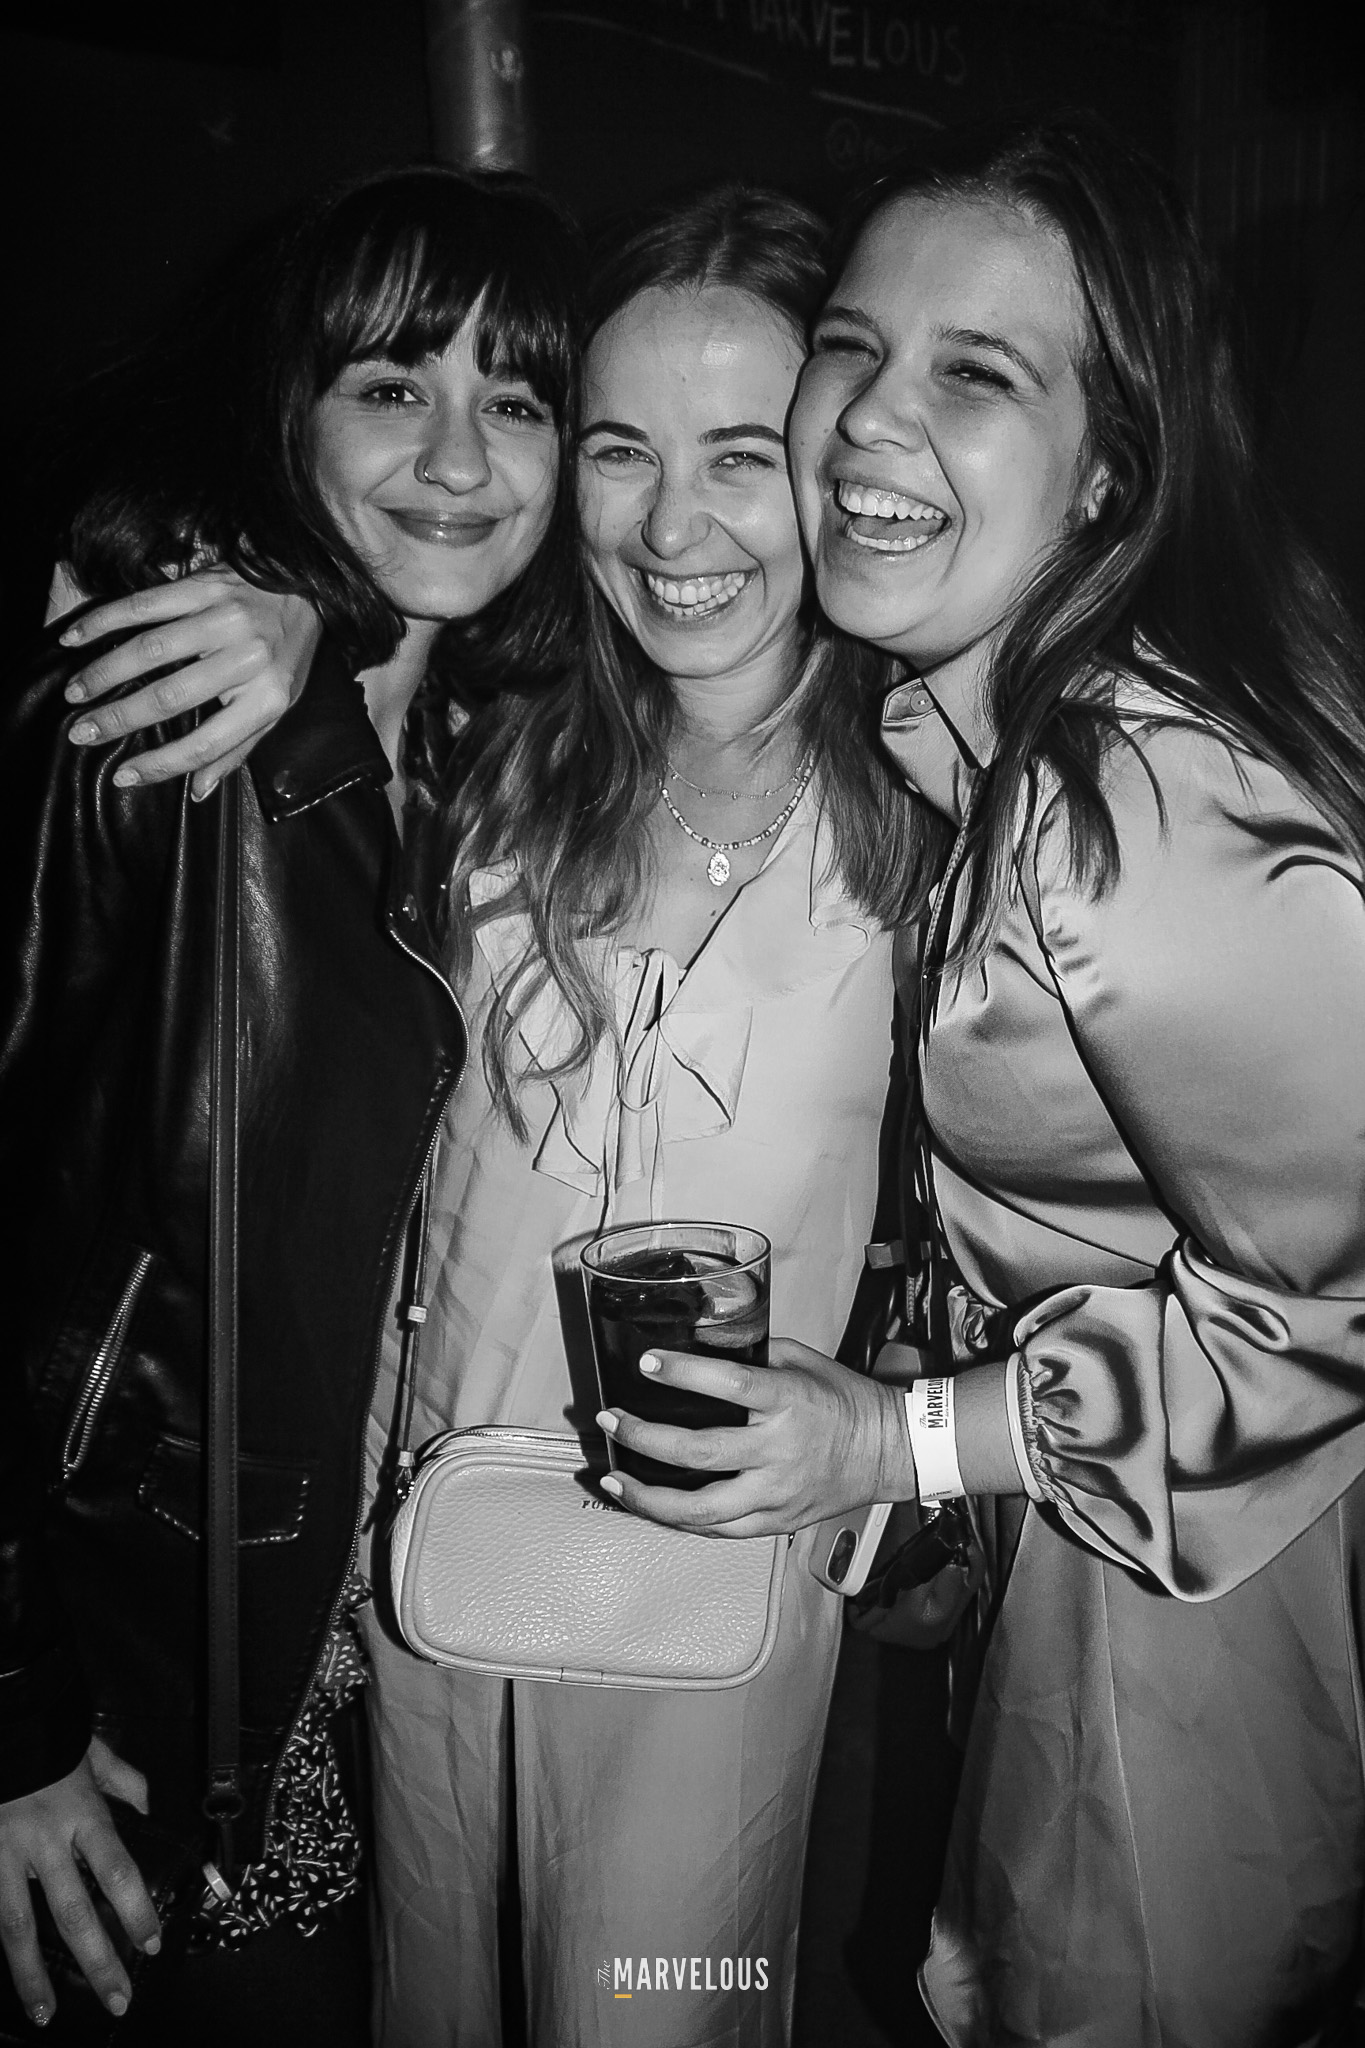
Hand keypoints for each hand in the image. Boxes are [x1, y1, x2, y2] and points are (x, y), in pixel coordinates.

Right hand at [0, 1736, 160, 2025]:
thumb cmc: (44, 1736)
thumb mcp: (90, 1749)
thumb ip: (122, 1779)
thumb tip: (146, 1804)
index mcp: (81, 1814)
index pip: (117, 1871)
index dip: (136, 1911)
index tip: (152, 1942)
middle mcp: (44, 1841)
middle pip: (75, 1913)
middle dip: (98, 1962)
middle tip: (117, 2000)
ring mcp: (3, 1854)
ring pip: (18, 1927)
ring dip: (32, 1976)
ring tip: (45, 2014)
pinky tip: (5, 1977)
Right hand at [60, 569, 321, 798]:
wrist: (307, 588)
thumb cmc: (286, 657)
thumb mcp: (274, 707)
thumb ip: (236, 750)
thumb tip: (198, 793)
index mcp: (267, 699)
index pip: (207, 743)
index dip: (162, 765)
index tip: (122, 777)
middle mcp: (247, 660)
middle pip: (169, 697)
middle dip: (117, 718)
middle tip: (80, 733)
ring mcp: (225, 619)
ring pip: (151, 650)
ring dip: (104, 673)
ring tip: (75, 694)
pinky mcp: (205, 586)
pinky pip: (144, 605)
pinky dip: (104, 621)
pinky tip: (75, 639)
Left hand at [596, 1337, 916, 1537]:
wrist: (890, 1451)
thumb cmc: (845, 1401)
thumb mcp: (803, 1361)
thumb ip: (754, 1354)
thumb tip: (703, 1343)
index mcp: (787, 1400)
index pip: (728, 1385)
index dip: (683, 1372)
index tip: (647, 1363)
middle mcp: (779, 1449)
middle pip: (699, 1451)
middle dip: (644, 1438)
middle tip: (611, 1423)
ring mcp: (776, 1492)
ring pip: (701, 1508)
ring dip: (649, 1497)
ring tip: (614, 1481)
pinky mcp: (777, 1521)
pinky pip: (720, 1529)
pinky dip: (681, 1521)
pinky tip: (653, 1508)